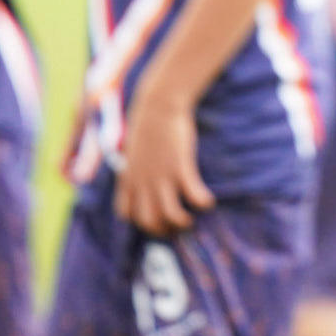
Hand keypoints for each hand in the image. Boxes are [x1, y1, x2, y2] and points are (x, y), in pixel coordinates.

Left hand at [115, 84, 214, 235]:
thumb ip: (136, 166)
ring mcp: (162, 175)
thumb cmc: (147, 123)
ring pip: (169, 214)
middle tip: (175, 227)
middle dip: (162, 230)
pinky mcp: (180, 166)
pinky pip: (192, 195)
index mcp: (129, 178)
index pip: (126, 213)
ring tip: (190, 221)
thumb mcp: (133, 149)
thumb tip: (142, 174)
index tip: (154, 219)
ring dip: (181, 222)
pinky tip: (208, 201)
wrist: (158, 104)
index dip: (140, 220)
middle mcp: (143, 182)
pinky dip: (201, 202)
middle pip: (148, 220)